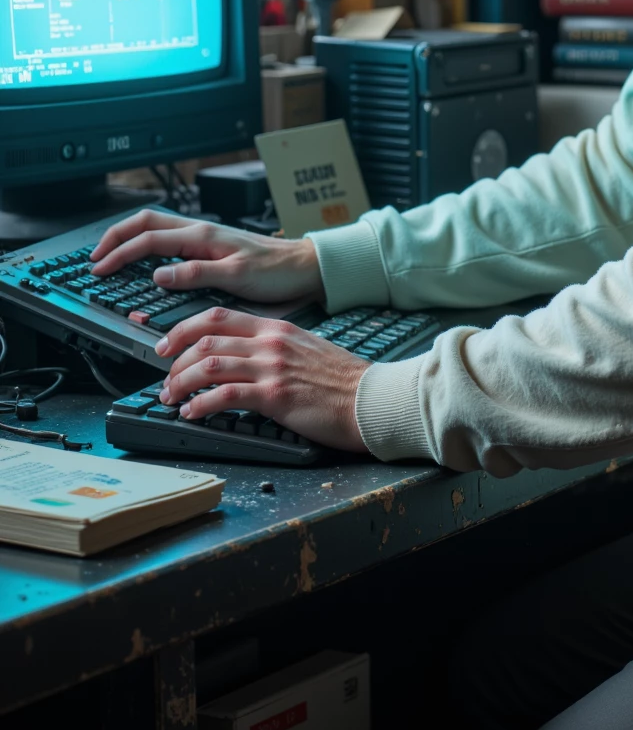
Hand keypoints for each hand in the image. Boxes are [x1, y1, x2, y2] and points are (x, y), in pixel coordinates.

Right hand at [89, 210, 324, 303]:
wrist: (306, 266)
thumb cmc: (278, 271)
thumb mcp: (237, 276)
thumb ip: (196, 274)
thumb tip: (158, 275)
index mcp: (203, 236)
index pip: (148, 238)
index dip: (120, 253)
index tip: (100, 269)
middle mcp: (201, 231)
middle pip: (146, 223)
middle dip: (116, 237)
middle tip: (95, 258)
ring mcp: (206, 237)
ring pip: (157, 228)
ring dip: (130, 238)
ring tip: (112, 255)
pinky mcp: (212, 246)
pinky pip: (171, 240)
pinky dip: (149, 246)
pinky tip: (146, 259)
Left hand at [157, 306, 370, 451]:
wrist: (371, 398)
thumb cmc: (344, 381)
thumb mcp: (307, 349)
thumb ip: (276, 348)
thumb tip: (246, 357)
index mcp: (276, 329)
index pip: (219, 317)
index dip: (185, 329)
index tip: (169, 345)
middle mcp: (270, 343)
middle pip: (207, 339)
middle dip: (176, 359)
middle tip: (164, 377)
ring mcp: (272, 368)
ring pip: (210, 365)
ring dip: (182, 383)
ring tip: (171, 398)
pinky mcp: (275, 396)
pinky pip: (225, 396)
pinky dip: (201, 404)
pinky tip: (191, 413)